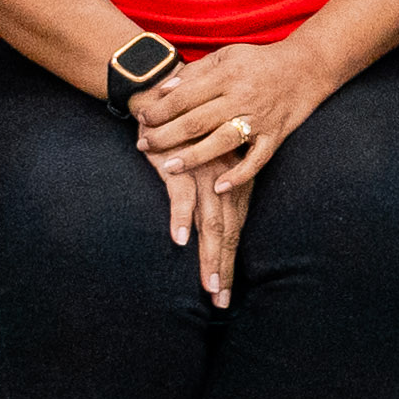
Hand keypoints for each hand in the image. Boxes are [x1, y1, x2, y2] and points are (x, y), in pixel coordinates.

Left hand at [134, 42, 305, 184]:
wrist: (307, 67)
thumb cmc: (259, 61)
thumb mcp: (226, 55)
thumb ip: (195, 72)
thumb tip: (164, 91)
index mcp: (227, 74)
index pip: (185, 96)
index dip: (160, 109)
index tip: (142, 118)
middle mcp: (242, 97)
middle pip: (196, 121)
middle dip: (166, 136)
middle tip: (144, 145)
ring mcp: (259, 119)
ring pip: (221, 142)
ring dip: (193, 157)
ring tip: (169, 168)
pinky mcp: (275, 136)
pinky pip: (256, 160)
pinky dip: (239, 175)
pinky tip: (219, 188)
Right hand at [163, 140, 249, 302]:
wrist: (164, 97)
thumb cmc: (184, 134)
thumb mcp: (204, 164)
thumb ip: (211, 194)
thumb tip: (207, 231)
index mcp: (231, 183)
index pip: (234, 231)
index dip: (230, 263)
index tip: (225, 296)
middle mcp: (222, 181)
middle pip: (226, 233)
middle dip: (224, 268)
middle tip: (220, 301)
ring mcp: (203, 173)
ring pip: (210, 221)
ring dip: (209, 254)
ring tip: (208, 284)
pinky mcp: (180, 164)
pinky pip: (181, 194)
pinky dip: (180, 216)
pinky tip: (178, 239)